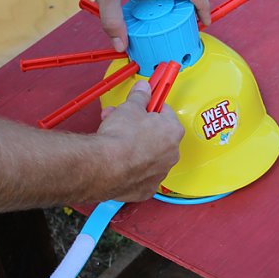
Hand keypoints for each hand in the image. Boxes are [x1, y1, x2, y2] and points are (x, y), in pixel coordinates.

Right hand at [96, 81, 183, 202]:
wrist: (105, 165)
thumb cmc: (121, 137)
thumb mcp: (130, 107)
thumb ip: (140, 96)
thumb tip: (144, 88)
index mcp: (172, 131)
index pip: (165, 114)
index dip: (150, 109)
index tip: (142, 107)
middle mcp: (171, 154)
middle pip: (156, 136)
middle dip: (138, 128)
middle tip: (121, 122)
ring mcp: (159, 173)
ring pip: (148, 156)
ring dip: (134, 148)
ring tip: (113, 141)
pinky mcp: (146, 189)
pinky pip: (140, 176)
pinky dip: (130, 169)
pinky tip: (117, 162)